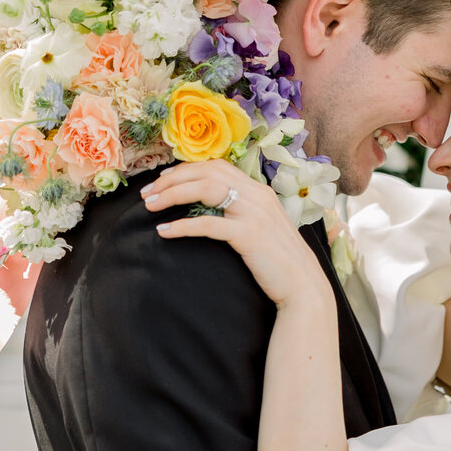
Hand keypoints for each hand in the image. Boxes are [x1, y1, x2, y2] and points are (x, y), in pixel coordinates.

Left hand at [143, 162, 330, 310]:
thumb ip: (242, 211)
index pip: (216, 166)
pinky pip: (208, 224)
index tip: (162, 181)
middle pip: (206, 172)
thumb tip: (213, 208)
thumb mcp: (262, 226)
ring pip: (205, 190)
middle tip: (147, 194)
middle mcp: (257, 195)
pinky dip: (182, 226)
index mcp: (258, 190)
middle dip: (171, 180)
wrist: (303, 284)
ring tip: (150, 207)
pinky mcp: (248, 235)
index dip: (185, 170)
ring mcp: (254, 213)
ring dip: (172, 196)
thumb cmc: (279, 260)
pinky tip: (165, 232)